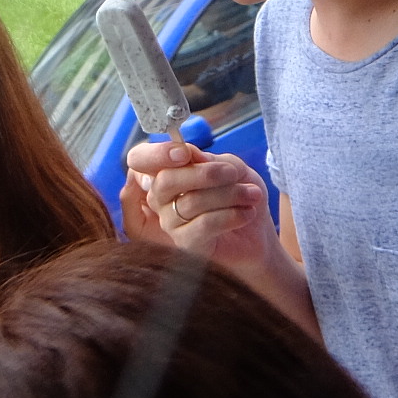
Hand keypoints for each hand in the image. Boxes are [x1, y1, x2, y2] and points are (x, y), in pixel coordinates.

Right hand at [125, 141, 273, 268]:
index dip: (156, 154)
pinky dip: (231, 215)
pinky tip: (247, 213)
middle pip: (165, 180)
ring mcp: (169, 222)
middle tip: (234, 173)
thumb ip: (209, 159)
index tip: (184, 153)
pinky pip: (203, 225)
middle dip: (206, 174)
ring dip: (229, 194)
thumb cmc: (241, 196)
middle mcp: (160, 197)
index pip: (140, 159)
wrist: (257, 234)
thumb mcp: (232, 168)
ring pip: (191, 201)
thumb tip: (188, 153)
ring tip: (252, 194)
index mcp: (166, 170)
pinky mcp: (185, 244)